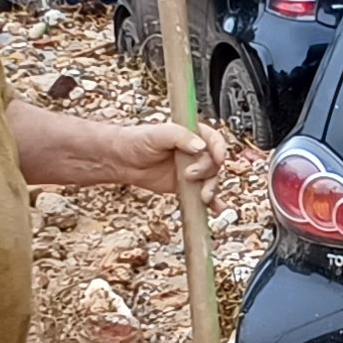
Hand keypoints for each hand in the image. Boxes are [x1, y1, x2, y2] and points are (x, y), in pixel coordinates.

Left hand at [109, 119, 228, 196]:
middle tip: (190, 175)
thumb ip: (180, 137)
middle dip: (206, 171)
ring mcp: (192, 170)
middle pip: (213, 163)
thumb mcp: (158, 133)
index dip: (219, 149)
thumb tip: (200, 147)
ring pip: (211, 179)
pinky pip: (203, 193)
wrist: (123, 161)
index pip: (214, 140)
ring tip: (203, 196)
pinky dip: (212, 202)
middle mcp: (195, 152)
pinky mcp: (187, 186)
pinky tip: (216, 208)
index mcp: (192, 134)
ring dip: (211, 188)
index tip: (218, 159)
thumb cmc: (138, 141)